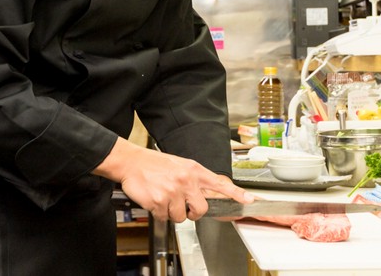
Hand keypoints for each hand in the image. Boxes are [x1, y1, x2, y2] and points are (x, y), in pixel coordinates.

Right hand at [93, 137, 253, 221]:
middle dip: (192, 212)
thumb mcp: (180, 165)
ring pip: (180, 216)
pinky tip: (154, 199)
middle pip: (201, 209)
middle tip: (182, 206)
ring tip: (164, 197)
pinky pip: (164, 217)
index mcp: (193, 170)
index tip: (248, 199)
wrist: (131, 162)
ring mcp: (173, 191)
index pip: (219, 183)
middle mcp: (186, 180)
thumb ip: (193, 178)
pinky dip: (159, 212)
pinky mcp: (159, 201)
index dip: (236, 193)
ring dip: (172, 212)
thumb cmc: (155, 164)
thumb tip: (203, 193)